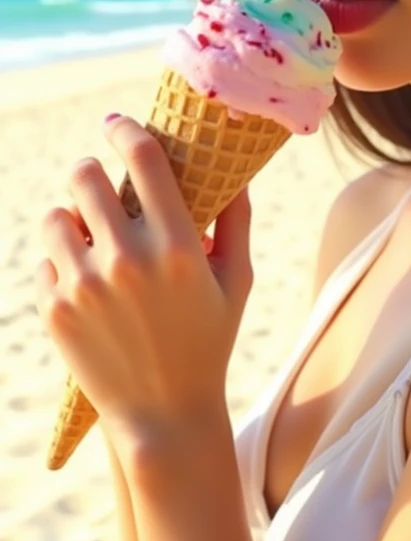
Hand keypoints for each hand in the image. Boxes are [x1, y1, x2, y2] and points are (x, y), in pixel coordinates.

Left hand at [34, 114, 253, 455]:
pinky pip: (43, 262)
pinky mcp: (56, 311)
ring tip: (87, 232)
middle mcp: (128, 261)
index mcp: (178, 247)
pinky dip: (59, 264)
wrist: (163, 416)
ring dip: (70, 217)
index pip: (143, 159)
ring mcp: (86, 287)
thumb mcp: (236, 282)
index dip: (124, 129)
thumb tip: (236, 170)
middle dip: (91, 170)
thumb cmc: (209, 342)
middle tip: (99, 181)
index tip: (117, 123)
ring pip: (55, 217)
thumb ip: (237, 221)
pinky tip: (83, 280)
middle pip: (86, 176)